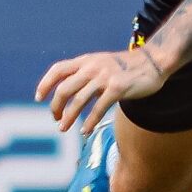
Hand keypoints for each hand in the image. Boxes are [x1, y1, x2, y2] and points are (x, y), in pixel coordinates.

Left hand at [37, 47, 163, 133]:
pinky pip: (97, 109)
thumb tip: (67, 91)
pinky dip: (89, 122)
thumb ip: (85, 74)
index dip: (45, 84)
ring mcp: (104, 77)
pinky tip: (85, 131)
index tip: (39, 98)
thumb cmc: (125, 67)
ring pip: (78, 101)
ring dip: (68, 117)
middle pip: (64, 88)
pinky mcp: (117, 88)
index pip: (58, 70)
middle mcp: (92, 67)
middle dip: (56, 106)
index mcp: (86, 60)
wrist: (152, 62)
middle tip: (56, 118)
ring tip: (63, 128)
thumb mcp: (101, 63)